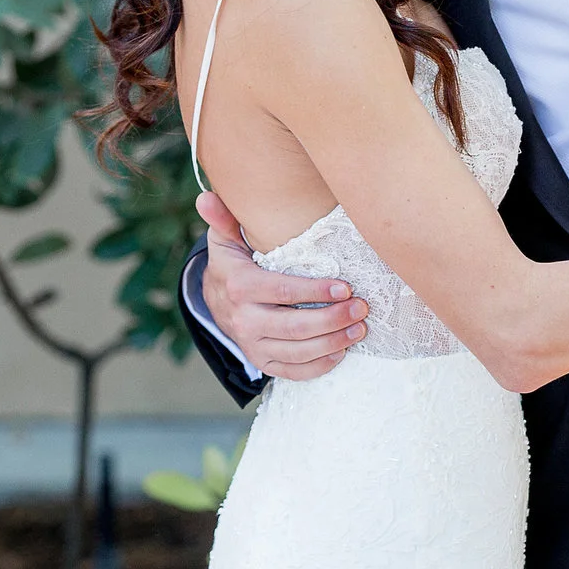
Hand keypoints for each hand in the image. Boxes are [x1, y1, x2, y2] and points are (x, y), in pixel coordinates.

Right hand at [195, 191, 369, 380]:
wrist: (214, 300)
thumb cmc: (232, 262)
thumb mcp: (226, 238)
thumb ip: (224, 218)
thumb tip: (206, 196)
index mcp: (239, 287)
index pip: (283, 291)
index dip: (316, 292)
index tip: (346, 286)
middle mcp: (244, 321)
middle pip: (294, 326)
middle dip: (333, 319)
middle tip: (362, 307)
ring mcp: (253, 346)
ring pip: (298, 352)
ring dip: (333, 343)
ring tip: (360, 328)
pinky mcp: (263, 362)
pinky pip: (294, 372)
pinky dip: (320, 365)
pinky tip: (342, 350)